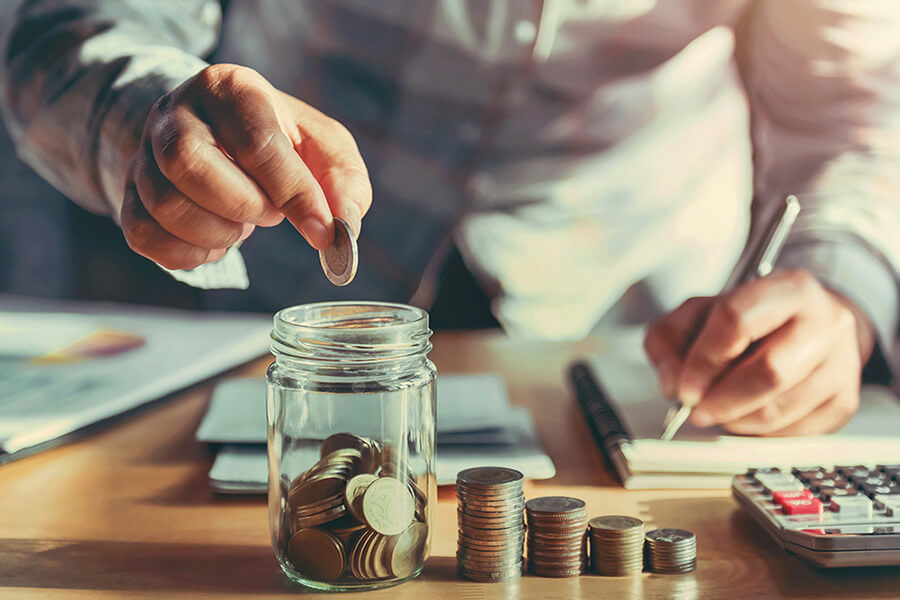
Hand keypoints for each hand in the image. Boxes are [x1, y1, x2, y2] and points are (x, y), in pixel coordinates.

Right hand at [121, 64, 371, 269]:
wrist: (219, 133)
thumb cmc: (280, 141)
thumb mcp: (323, 147)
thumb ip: (344, 183)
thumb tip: (343, 226)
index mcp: (231, 88)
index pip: (256, 143)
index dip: (293, 195)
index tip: (322, 231)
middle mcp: (176, 113)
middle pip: (189, 164)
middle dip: (243, 205)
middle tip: (269, 214)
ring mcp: (145, 153)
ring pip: (165, 205)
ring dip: (219, 233)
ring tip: (243, 223)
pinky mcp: (130, 192)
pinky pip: (145, 236)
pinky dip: (190, 254)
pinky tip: (216, 241)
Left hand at [643, 269, 874, 435]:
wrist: (806, 324)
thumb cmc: (749, 319)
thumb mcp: (698, 313)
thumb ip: (669, 339)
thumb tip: (671, 383)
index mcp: (787, 287)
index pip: (738, 320)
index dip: (703, 360)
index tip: (684, 388)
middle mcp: (825, 321)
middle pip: (769, 371)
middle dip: (722, 399)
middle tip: (697, 410)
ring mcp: (842, 363)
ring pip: (780, 408)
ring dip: (736, 419)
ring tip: (718, 410)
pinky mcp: (844, 400)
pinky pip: (794, 431)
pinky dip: (758, 432)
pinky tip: (745, 415)